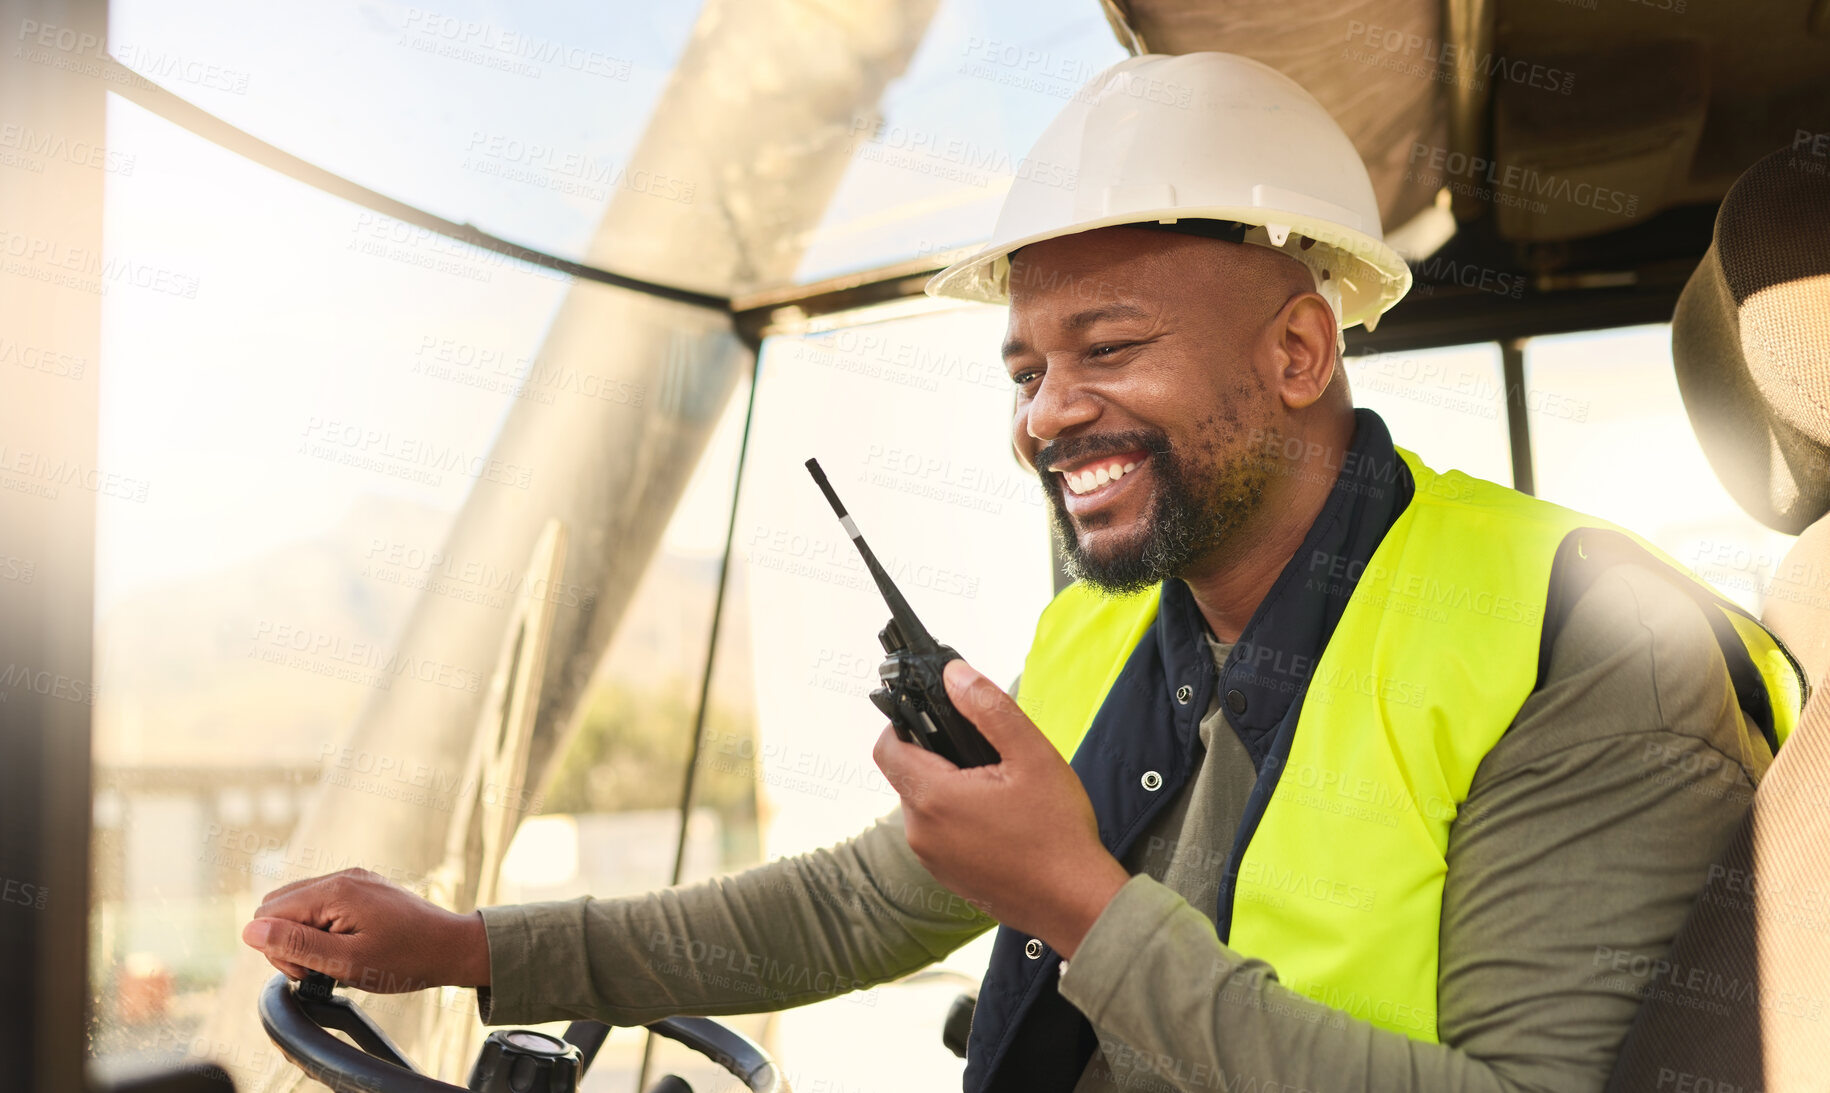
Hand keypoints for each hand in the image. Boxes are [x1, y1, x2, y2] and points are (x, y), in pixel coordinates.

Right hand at [240, 868, 489, 990]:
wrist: (452, 947)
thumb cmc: (405, 958)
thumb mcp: (346, 961)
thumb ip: (296, 945)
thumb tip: (249, 930)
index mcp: (334, 890)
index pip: (268, 914)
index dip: (278, 949)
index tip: (308, 970)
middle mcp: (341, 876)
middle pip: (278, 907)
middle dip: (288, 942)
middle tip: (321, 967)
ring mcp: (353, 880)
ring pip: (298, 907)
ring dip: (305, 937)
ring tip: (336, 959)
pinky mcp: (362, 889)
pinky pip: (321, 906)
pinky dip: (323, 929)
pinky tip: (345, 947)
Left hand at [873, 660, 1128, 958]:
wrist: (1077, 904)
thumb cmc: (1058, 834)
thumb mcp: (1031, 755)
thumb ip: (988, 707)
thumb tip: (955, 674)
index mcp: (934, 798)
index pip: (886, 747)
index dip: (904, 722)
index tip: (936, 716)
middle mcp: (922, 833)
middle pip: (906, 774)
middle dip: (936, 754)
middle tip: (983, 751)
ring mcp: (933, 860)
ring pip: (923, 803)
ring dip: (948, 787)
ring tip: (997, 786)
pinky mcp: (948, 877)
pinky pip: (938, 833)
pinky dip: (958, 817)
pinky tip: (999, 818)